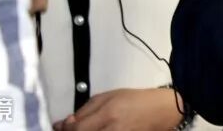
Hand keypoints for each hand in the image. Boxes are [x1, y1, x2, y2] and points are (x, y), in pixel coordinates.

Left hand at [52, 87, 182, 130]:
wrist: (162, 111)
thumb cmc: (135, 99)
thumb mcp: (109, 96)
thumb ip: (86, 109)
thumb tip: (65, 123)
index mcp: (108, 114)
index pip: (76, 129)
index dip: (64, 129)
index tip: (61, 126)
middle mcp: (112, 130)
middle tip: (71, 129)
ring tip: (87, 128)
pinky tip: (96, 130)